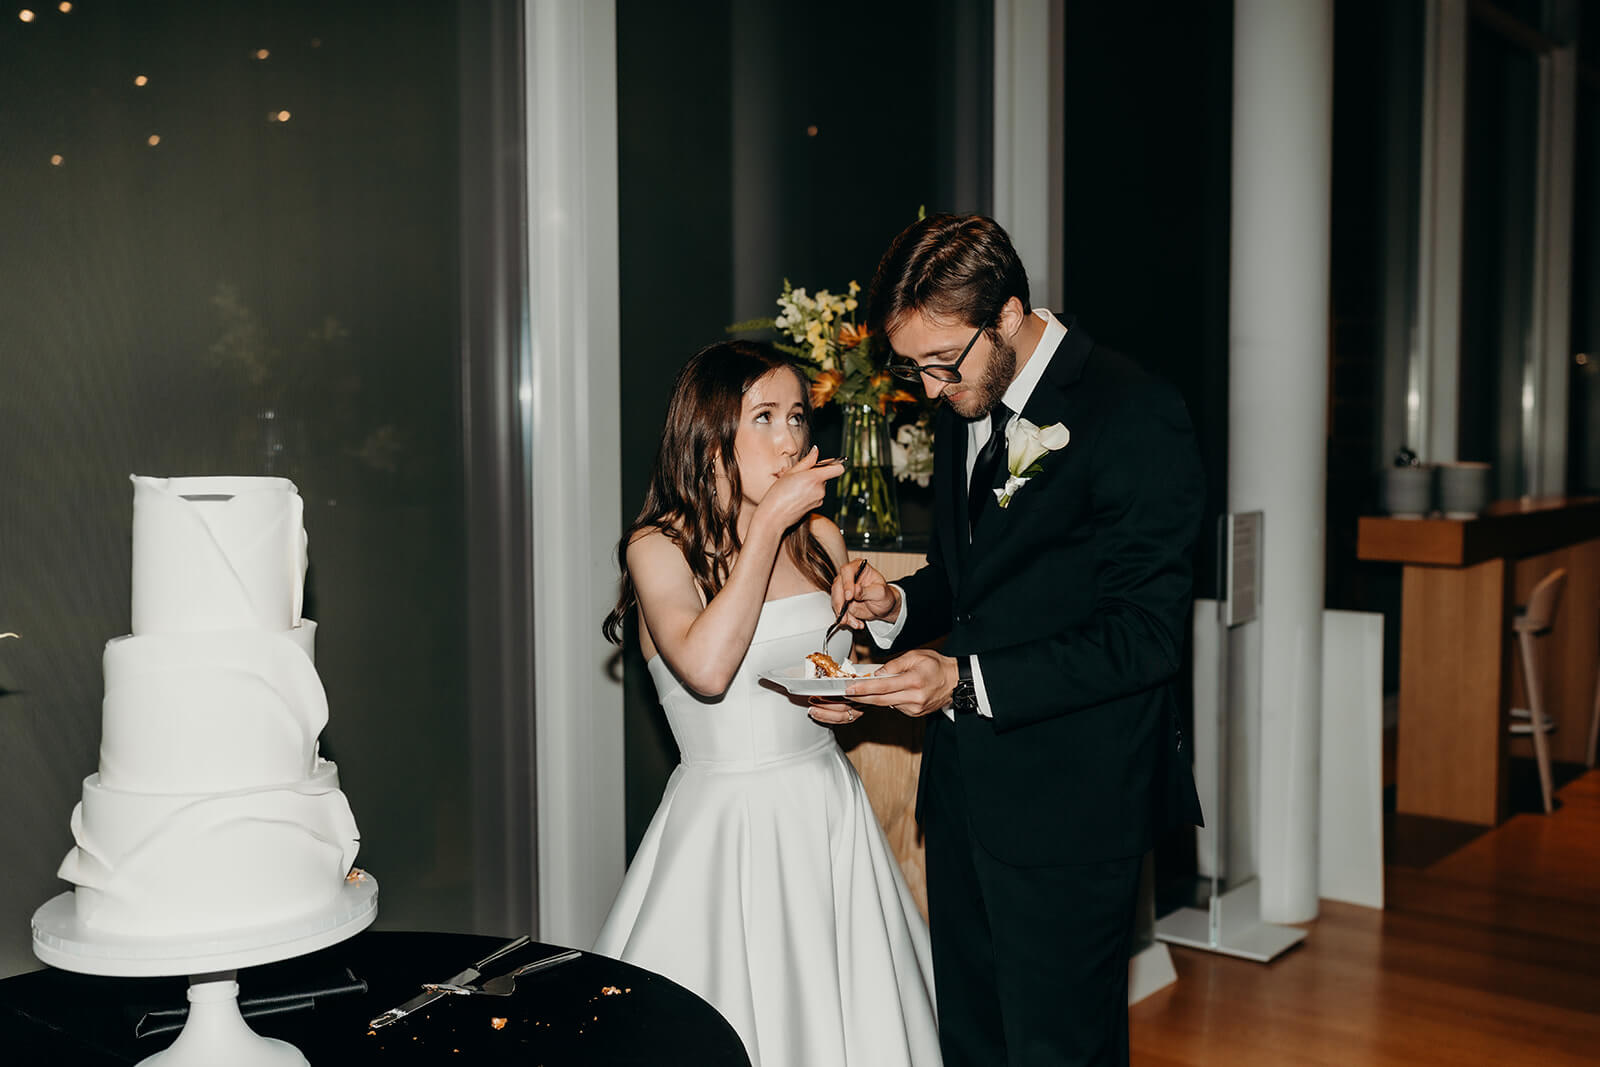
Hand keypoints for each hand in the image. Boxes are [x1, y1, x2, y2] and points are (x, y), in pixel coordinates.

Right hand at [752, 447, 842, 533]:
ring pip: (818, 485)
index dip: (834, 463)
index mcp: (815, 478)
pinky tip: (794, 494)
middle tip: (797, 474)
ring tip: (792, 485)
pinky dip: (808, 492)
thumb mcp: (790, 473)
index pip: (838, 468)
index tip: (826, 462)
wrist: (774, 517)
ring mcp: (819, 500)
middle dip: (813, 473)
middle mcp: (820, 490)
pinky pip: (815, 495)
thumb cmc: (778, 495)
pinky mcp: (815, 507)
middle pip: (825, 476)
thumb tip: (816, 451)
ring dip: (809, 483)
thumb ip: (807, 461)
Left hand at [808, 649, 957, 720]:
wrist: (955, 681)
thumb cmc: (935, 665)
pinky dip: (887, 700)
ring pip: (886, 704)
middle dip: (861, 697)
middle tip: (845, 694)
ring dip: (873, 698)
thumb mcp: (915, 656)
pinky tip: (887, 693)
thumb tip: (876, 673)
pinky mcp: (915, 713)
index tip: (849, 689)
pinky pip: (895, 706)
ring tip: (861, 691)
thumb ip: (894, 665)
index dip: (864, 689)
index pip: (882, 687)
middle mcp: (914, 698)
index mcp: (913, 681)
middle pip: (880, 700)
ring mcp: (915, 708)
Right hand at [829, 559, 899, 630]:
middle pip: (837, 586)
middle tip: (845, 613)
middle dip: (840, 602)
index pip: (847, 571)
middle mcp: (849, 577)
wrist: (883, 608)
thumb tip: (855, 589)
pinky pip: (839, 611)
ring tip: (854, 622)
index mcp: (859, 568)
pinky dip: (846, 619)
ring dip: (843, 614)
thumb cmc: (884, 596)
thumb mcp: (881, 592)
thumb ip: (868, 591)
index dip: (846, 583)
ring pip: (836, 600)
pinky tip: (856, 623)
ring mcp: (844, 590)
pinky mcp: (842, 602)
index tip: (849, 596)